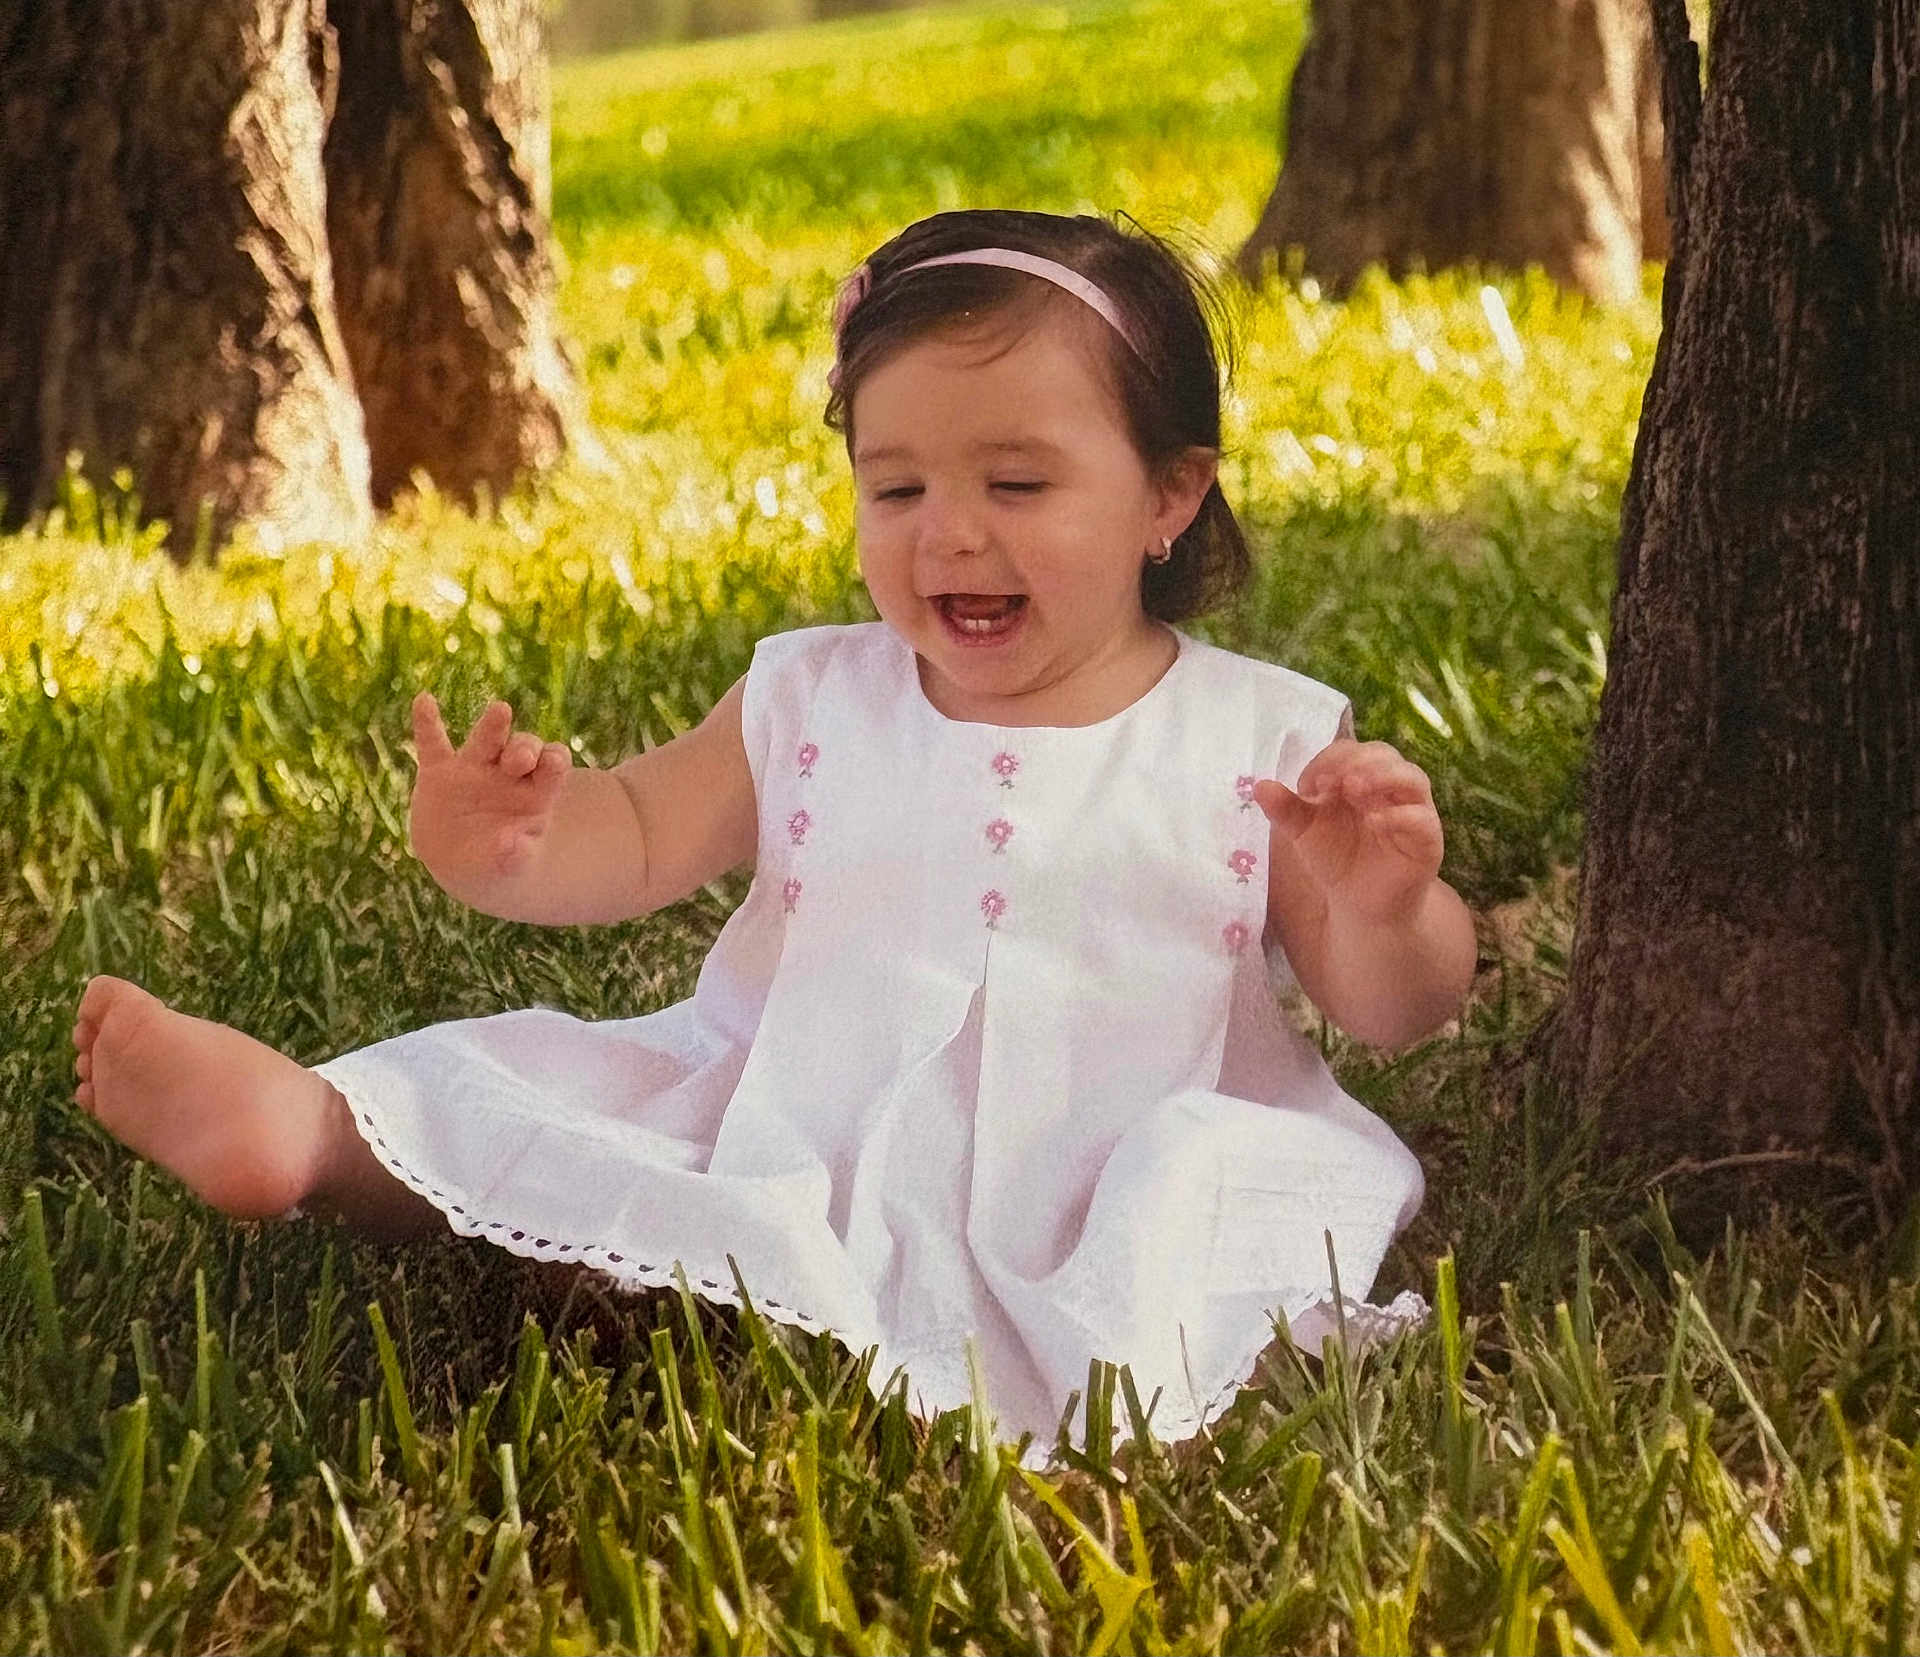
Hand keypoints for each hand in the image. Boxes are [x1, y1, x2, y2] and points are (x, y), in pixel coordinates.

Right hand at [408, 693, 573, 896]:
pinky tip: (423, 700)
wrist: (461, 864)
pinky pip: (432, 743)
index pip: (553, 765)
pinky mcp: (439, 772)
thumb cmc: (498, 862)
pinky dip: (427, 723)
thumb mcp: (509, 866)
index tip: (553, 762)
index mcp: (535, 792)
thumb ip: (516, 856)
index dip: (554, 760)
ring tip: (502, 711)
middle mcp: (508, 773)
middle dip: (524, 749)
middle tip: (520, 761)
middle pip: (523, 747)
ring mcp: (474, 769)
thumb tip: (514, 845)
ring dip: (493, 727)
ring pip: (486, 740)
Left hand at [1253, 739, 1444, 927]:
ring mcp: (1412, 810)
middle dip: (1358, 762)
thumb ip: (1286, 810)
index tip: (1311, 785)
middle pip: (1384, 754)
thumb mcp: (1304, 833)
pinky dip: (1400, 815)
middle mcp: (1389, 788)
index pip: (1351, 751)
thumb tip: (1259, 786)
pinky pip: (1422, 818)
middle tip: (1335, 783)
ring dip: (1383, 777)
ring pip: (1412, 777)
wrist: (1359, 905)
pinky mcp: (1427, 839)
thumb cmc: (1336, 859)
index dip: (1331, 760)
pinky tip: (1376, 822)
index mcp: (1359, 778)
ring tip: (1356, 791)